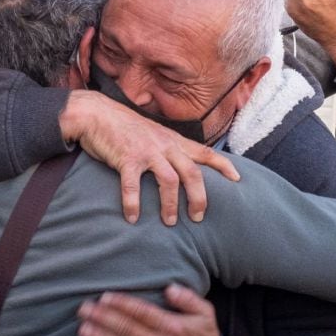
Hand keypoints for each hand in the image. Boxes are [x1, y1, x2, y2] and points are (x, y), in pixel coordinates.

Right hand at [58, 90, 239, 224]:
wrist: (97, 113)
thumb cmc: (124, 128)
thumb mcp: (153, 134)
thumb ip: (167, 148)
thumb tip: (178, 166)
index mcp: (173, 140)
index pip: (205, 152)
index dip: (223, 165)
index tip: (237, 179)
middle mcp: (165, 145)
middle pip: (192, 173)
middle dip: (199, 198)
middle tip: (198, 218)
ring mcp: (147, 152)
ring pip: (169, 181)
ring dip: (171, 205)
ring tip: (169, 222)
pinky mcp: (126, 158)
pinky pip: (133, 186)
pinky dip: (133, 204)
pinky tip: (132, 218)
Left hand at [76, 285, 220, 335]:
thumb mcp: (205, 314)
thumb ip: (188, 299)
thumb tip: (169, 288)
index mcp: (173, 327)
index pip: (141, 313)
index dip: (121, 304)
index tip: (103, 297)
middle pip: (126, 329)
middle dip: (103, 318)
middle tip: (83, 309)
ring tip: (82, 330)